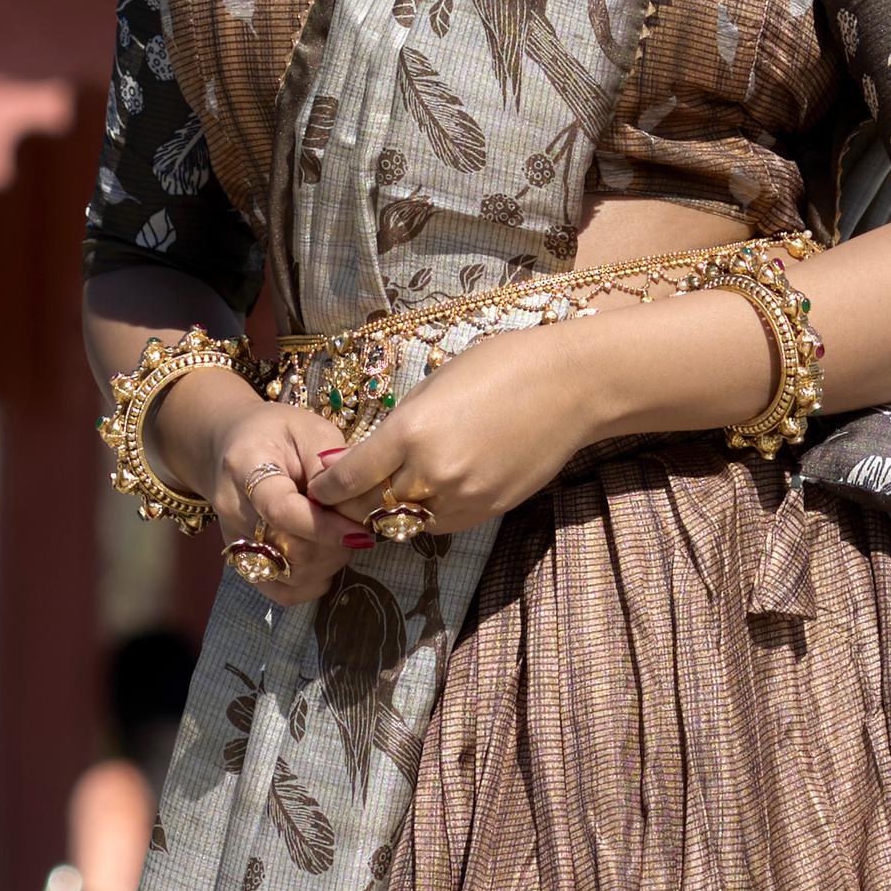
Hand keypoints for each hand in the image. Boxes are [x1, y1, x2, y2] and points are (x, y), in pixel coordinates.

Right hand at [202, 391, 360, 604]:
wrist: (232, 445)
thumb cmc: (277, 432)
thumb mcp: (308, 429)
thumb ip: (330, 463)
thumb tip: (349, 503)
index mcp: (244, 467)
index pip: (280, 509)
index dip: (323, 527)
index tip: (358, 531)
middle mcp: (232, 509)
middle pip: (287, 548)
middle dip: (333, 546)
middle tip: (355, 528)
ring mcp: (234, 539)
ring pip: (287, 575)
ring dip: (326, 565)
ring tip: (340, 539)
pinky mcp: (242, 559)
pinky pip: (278, 591)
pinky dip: (309, 585)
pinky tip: (324, 563)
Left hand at [309, 324, 607, 537]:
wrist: (571, 385)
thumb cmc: (501, 367)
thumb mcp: (434, 385)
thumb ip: (399, 426)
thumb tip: (369, 455)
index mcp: (410, 431)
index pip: (348, 478)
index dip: (327, 488)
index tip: (318, 487)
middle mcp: (432, 472)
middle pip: (370, 510)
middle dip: (350, 508)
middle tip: (340, 502)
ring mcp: (463, 497)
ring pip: (406, 524)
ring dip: (389, 515)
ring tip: (383, 499)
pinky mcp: (488, 510)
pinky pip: (441, 524)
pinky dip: (426, 514)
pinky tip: (428, 494)